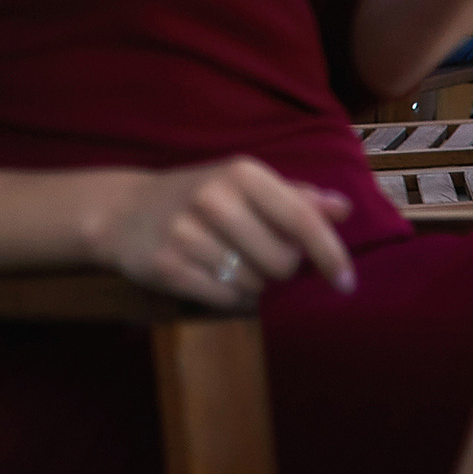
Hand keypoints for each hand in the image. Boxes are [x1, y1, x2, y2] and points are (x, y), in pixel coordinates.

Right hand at [81, 157, 355, 308]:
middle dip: (279, 270)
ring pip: (254, 285)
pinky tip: (212, 278)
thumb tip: (343, 208)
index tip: (348, 284)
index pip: (302, 220)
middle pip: (282, 263)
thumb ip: (295, 197)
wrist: (124, 211)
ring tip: (228, 264)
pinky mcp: (166, 265)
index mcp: (242, 173)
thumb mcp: (244, 185)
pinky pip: (224, 300)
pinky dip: (228, 298)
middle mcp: (214, 197)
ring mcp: (186, 232)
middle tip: (257, 256)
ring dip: (252, 286)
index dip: (331, 255)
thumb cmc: (199, 197)